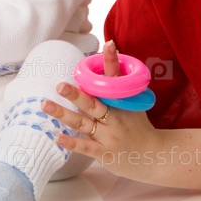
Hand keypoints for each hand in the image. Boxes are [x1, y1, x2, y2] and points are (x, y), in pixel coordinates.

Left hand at [41, 41, 164, 181]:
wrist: (154, 156)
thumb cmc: (139, 127)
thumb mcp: (135, 105)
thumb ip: (120, 89)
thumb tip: (109, 66)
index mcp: (123, 102)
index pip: (116, 78)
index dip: (112, 61)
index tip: (109, 44)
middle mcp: (115, 117)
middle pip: (93, 103)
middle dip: (75, 94)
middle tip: (60, 86)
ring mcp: (109, 135)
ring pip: (82, 123)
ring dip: (63, 114)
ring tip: (45, 105)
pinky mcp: (104, 152)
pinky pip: (85, 146)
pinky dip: (71, 142)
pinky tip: (57, 137)